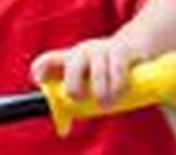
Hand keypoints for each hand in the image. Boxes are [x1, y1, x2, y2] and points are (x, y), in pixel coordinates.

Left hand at [30, 33, 144, 107]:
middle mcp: (82, 52)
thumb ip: (75, 102)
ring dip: (102, 92)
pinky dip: (118, 85)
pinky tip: (120, 93)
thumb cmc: (107, 69)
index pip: (47, 61)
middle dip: (75, 87)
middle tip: (81, 99)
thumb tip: (63, 130)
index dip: (40, 73)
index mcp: (70, 59)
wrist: (135, 45)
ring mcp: (101, 49)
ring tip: (106, 104)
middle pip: (72, 66)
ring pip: (97, 71)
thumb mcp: (88, 80)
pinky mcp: (120, 50)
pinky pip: (117, 69)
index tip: (42, 85)